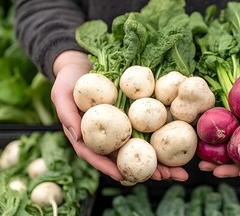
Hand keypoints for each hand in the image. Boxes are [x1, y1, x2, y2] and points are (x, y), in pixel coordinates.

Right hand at [51, 50, 188, 181]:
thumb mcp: (61, 93)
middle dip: (145, 171)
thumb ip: (66, 114)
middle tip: (164, 177)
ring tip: (178, 170)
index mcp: (86, 136)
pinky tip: (177, 147)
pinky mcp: (133, 115)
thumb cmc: (68, 79)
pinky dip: (162, 138)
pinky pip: (148, 129)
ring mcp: (121, 127)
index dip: (108, 168)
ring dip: (160, 161)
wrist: (82, 63)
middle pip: (125, 158)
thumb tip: (76, 136)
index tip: (123, 176)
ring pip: (140, 148)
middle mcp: (106, 136)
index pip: (96, 156)